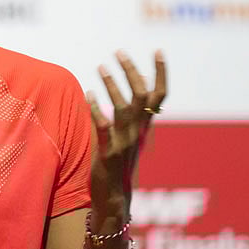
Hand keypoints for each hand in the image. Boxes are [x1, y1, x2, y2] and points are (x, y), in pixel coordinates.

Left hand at [86, 50, 166, 223]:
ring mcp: (125, 143)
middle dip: (131, 71)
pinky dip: (97, 110)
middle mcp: (138, 132)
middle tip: (119, 52)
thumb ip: (132, 115)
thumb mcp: (130, 137)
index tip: (158, 51)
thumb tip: (133, 88)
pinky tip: (88, 95)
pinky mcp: (109, 154)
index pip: (160, 95)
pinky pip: (105, 129)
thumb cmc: (119, 164)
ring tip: (100, 67)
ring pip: (124, 109)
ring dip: (112, 86)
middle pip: (142, 96)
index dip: (161, 73)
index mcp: (144, 127)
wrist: (115, 198)